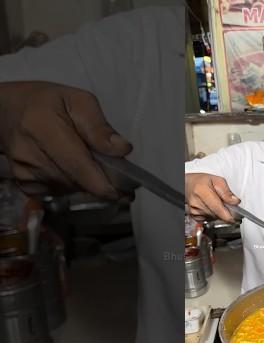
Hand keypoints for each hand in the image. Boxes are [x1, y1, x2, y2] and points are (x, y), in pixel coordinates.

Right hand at [0, 81, 131, 198]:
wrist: (10, 112)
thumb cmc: (47, 104)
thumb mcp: (79, 101)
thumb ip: (100, 127)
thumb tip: (121, 149)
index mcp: (42, 125)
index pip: (78, 165)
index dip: (103, 183)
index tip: (124, 191)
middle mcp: (28, 152)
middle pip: (78, 180)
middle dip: (102, 181)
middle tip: (119, 175)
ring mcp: (24, 172)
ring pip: (72, 188)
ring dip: (88, 182)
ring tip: (90, 163)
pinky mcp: (26, 185)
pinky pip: (61, 192)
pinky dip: (73, 184)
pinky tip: (70, 168)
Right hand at [185, 173, 239, 222]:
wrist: (189, 186)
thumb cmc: (202, 182)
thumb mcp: (217, 180)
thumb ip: (227, 191)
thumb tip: (235, 201)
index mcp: (202, 191)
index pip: (218, 209)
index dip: (229, 215)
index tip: (237, 217)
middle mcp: (197, 203)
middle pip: (218, 215)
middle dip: (226, 212)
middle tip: (228, 204)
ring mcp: (195, 211)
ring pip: (215, 218)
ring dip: (220, 213)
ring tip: (217, 202)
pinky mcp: (195, 217)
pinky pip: (210, 219)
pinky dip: (214, 215)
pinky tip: (211, 207)